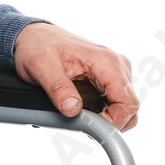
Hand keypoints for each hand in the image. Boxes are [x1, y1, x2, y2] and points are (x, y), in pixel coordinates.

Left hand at [12, 22, 138, 130]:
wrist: (35, 36)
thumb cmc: (39, 46)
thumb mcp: (42, 68)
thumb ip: (58, 89)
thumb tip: (72, 109)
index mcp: (106, 61)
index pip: (128, 102)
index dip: (115, 121)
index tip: (94, 128)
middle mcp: (117, 65)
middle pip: (130, 106)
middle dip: (112, 121)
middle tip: (84, 123)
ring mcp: (115, 71)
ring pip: (125, 105)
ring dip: (108, 116)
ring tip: (82, 115)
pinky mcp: (109, 76)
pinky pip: (116, 100)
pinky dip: (104, 111)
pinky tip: (85, 109)